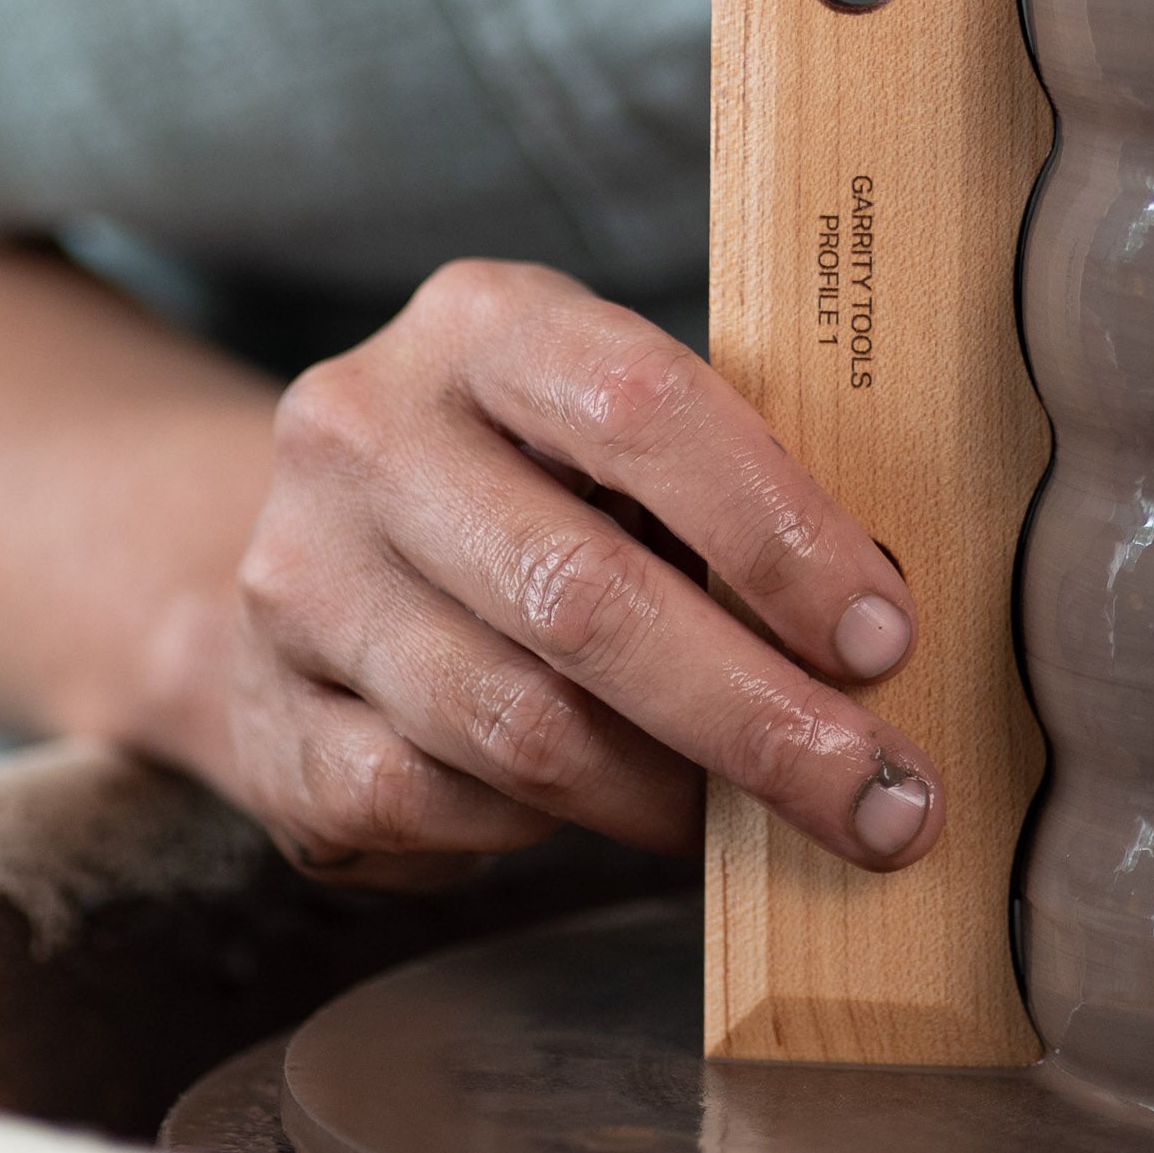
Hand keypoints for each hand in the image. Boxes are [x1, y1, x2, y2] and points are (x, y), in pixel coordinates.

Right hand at [214, 260, 935, 888]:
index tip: (884, 641)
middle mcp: (364, 431)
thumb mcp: (622, 438)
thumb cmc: (538, 490)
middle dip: (758, 716)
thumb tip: (883, 635)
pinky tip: (607, 812)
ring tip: (765, 819)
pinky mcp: (269, 717)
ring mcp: (299, 577)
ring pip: (518, 725)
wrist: (316, 560)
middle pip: (584, 596)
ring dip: (672, 794)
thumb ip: (733, 491)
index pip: (643, 408)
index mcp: (482, 323)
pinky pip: (442, 805)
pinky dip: (549, 829)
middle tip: (882, 802)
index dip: (779, 535)